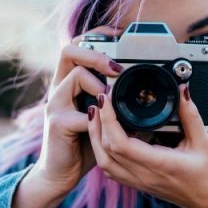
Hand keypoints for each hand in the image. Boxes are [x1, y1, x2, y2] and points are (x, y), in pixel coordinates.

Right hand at [12, 25, 123, 207]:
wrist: (61, 173)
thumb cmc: (84, 144)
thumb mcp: (103, 118)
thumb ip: (118, 105)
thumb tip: (151, 97)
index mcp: (71, 82)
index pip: (78, 45)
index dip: (97, 36)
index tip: (119, 34)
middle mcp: (60, 88)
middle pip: (69, 50)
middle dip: (96, 53)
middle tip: (117, 67)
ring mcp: (56, 104)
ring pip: (75, 73)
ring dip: (98, 82)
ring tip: (110, 97)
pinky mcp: (57, 123)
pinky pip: (80, 112)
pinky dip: (97, 116)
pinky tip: (104, 122)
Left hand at [86, 83, 207, 207]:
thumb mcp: (205, 142)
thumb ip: (191, 115)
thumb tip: (182, 90)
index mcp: (160, 164)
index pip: (121, 143)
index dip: (108, 119)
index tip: (106, 99)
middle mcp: (144, 175)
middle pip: (105, 151)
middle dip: (98, 123)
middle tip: (100, 100)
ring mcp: (139, 182)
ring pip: (104, 162)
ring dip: (96, 137)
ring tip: (97, 115)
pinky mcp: (139, 184)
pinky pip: (112, 169)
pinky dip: (103, 151)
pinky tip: (106, 136)